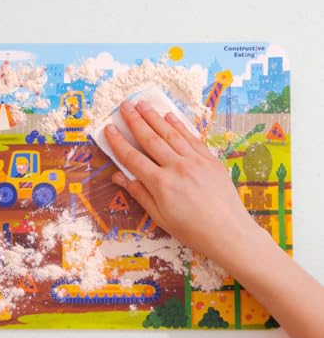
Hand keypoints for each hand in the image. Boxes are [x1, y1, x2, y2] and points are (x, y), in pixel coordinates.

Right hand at [104, 99, 261, 266]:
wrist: (228, 233)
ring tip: (142, 104)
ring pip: (170, 133)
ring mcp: (195, 161)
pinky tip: (169, 117)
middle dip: (135, 120)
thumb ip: (140, 193)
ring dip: (154, 117)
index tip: (109, 129)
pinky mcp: (210, 160)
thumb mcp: (160, 217)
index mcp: (160, 184)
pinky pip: (191, 138)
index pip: (133, 158)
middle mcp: (176, 167)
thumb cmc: (192, 230)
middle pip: (150, 139)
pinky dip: (179, 126)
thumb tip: (120, 177)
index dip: (119, 142)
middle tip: (124, 106)